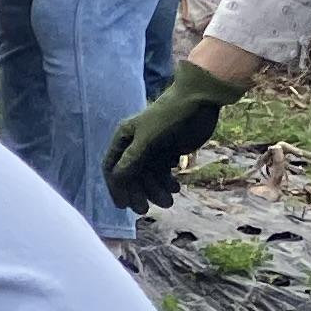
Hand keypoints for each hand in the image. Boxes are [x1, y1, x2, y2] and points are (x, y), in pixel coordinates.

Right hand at [105, 61, 245, 214]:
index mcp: (124, 138)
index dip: (115, 187)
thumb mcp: (148, 139)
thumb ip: (132, 160)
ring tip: (168, 201)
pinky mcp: (169, 150)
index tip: (123, 206)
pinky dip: (167, 182)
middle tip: (145, 210)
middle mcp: (134, 144)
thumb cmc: (169, 116)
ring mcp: (152, 148)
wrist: (199, 100)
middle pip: (131, 175)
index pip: (112, 167)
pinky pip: (163, 172)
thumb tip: (116, 179)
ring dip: (155, 190)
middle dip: (138, 193)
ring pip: (149, 176)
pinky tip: (175, 188)